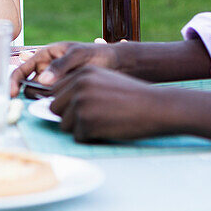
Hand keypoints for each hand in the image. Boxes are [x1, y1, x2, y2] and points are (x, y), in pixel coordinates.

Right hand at [10, 41, 117, 94]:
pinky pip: (52, 101)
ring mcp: (55, 84)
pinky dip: (53, 104)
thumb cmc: (96, 54)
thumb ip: (61, 66)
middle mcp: (47, 70)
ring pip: (40, 95)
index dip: (14, 80)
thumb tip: (42, 81)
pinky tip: (63, 105)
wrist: (117, 65)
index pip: (23, 69)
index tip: (11, 94)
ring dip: (42, 100)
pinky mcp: (63, 94)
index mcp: (46, 56)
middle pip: (28, 85)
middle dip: (28, 93)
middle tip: (35, 101)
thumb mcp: (78, 55)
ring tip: (58, 99)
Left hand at [49, 66, 164, 141]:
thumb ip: (81, 86)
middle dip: (69, 117)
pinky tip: (108, 129)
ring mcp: (81, 103)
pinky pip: (78, 137)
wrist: (156, 107)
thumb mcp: (104, 80)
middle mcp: (78, 85)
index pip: (56, 91)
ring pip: (64, 125)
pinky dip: (91, 138)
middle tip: (92, 119)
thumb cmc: (132, 97)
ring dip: (80, 129)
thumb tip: (54, 103)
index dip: (66, 103)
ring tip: (103, 123)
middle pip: (55, 108)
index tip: (80, 109)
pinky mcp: (86, 122)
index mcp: (82, 72)